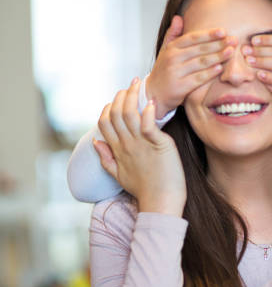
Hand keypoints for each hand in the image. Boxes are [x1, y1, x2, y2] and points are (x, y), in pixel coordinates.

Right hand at [95, 77, 186, 216]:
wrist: (161, 203)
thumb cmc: (144, 190)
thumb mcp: (119, 175)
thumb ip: (106, 158)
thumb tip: (96, 142)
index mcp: (117, 150)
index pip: (105, 122)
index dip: (108, 107)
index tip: (117, 97)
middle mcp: (126, 144)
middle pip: (116, 114)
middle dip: (121, 95)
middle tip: (131, 83)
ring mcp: (141, 144)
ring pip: (130, 114)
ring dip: (133, 96)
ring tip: (139, 84)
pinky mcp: (158, 144)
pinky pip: (148, 124)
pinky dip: (149, 111)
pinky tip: (151, 101)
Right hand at [147, 15, 236, 117]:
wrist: (154, 94)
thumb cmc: (163, 71)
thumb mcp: (164, 50)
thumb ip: (172, 34)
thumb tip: (178, 17)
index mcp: (171, 48)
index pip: (192, 38)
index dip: (208, 34)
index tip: (223, 31)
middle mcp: (172, 59)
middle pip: (199, 49)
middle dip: (218, 44)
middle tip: (233, 41)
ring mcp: (176, 73)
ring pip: (201, 62)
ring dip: (218, 56)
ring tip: (231, 52)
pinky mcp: (180, 87)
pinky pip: (198, 78)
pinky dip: (210, 73)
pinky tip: (220, 68)